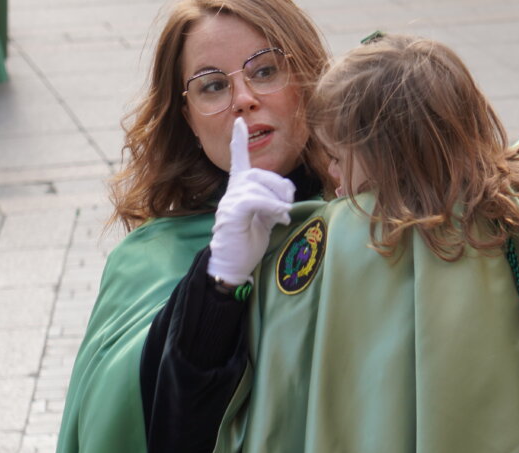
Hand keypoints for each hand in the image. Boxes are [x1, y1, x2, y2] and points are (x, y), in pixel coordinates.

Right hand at [206, 117, 295, 284]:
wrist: (232, 266)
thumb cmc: (247, 243)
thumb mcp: (265, 218)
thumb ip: (272, 202)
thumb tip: (286, 197)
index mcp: (239, 190)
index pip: (238, 160)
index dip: (238, 141)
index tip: (239, 122)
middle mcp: (232, 191)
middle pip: (259, 173)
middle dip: (280, 186)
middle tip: (288, 205)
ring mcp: (229, 201)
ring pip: (258, 185)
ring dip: (277, 200)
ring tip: (283, 216)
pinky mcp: (232, 212)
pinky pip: (255, 199)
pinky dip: (272, 207)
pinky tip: (280, 218)